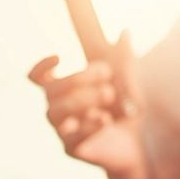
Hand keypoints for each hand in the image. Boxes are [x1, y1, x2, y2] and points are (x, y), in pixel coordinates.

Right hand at [28, 46, 147, 177]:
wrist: (142, 140)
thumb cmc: (128, 106)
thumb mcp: (129, 79)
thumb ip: (125, 57)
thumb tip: (125, 31)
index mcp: (66, 89)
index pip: (37, 78)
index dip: (41, 66)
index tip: (60, 56)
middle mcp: (59, 108)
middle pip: (50, 90)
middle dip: (77, 78)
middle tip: (107, 74)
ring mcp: (64, 129)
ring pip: (53, 112)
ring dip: (80, 99)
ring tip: (109, 94)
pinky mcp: (73, 148)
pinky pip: (70, 137)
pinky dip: (88, 125)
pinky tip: (107, 120)